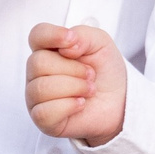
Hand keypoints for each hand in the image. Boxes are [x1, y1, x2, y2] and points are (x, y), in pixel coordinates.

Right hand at [26, 22, 126, 146]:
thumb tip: (66, 46)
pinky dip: (69, 106)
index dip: (51, 35)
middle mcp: (37, 72)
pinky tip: (80, 103)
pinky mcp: (43, 119)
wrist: (118, 101)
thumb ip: (83, 34)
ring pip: (42, 88)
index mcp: (49, 50)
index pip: (36, 36)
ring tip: (89, 89)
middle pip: (38, 63)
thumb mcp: (101, 44)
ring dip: (75, 87)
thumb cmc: (104, 72)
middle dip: (73, 69)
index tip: (72, 39)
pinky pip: (45, 112)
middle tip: (90, 75)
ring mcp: (37, 96)